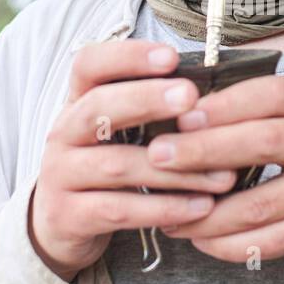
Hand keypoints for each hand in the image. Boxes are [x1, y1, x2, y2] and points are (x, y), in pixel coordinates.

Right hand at [28, 40, 238, 280]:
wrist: (60, 227)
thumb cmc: (106, 168)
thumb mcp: (117, 133)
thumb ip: (151, 111)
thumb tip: (217, 94)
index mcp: (78, 102)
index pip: (89, 64)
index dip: (126, 57)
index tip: (171, 56)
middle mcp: (62, 133)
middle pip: (98, 107)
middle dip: (147, 100)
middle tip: (191, 97)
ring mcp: (60, 175)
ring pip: (117, 165)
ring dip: (175, 169)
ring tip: (223, 174)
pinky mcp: (68, 217)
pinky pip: (120, 210)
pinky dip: (164, 208)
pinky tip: (201, 207)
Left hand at [148, 75, 283, 261]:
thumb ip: (256, 108)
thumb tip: (182, 115)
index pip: (273, 95)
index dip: (226, 105)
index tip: (182, 116)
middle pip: (267, 143)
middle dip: (206, 151)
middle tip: (159, 158)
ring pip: (265, 203)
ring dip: (210, 212)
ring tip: (170, 213)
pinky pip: (275, 241)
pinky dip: (232, 243)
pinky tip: (202, 239)